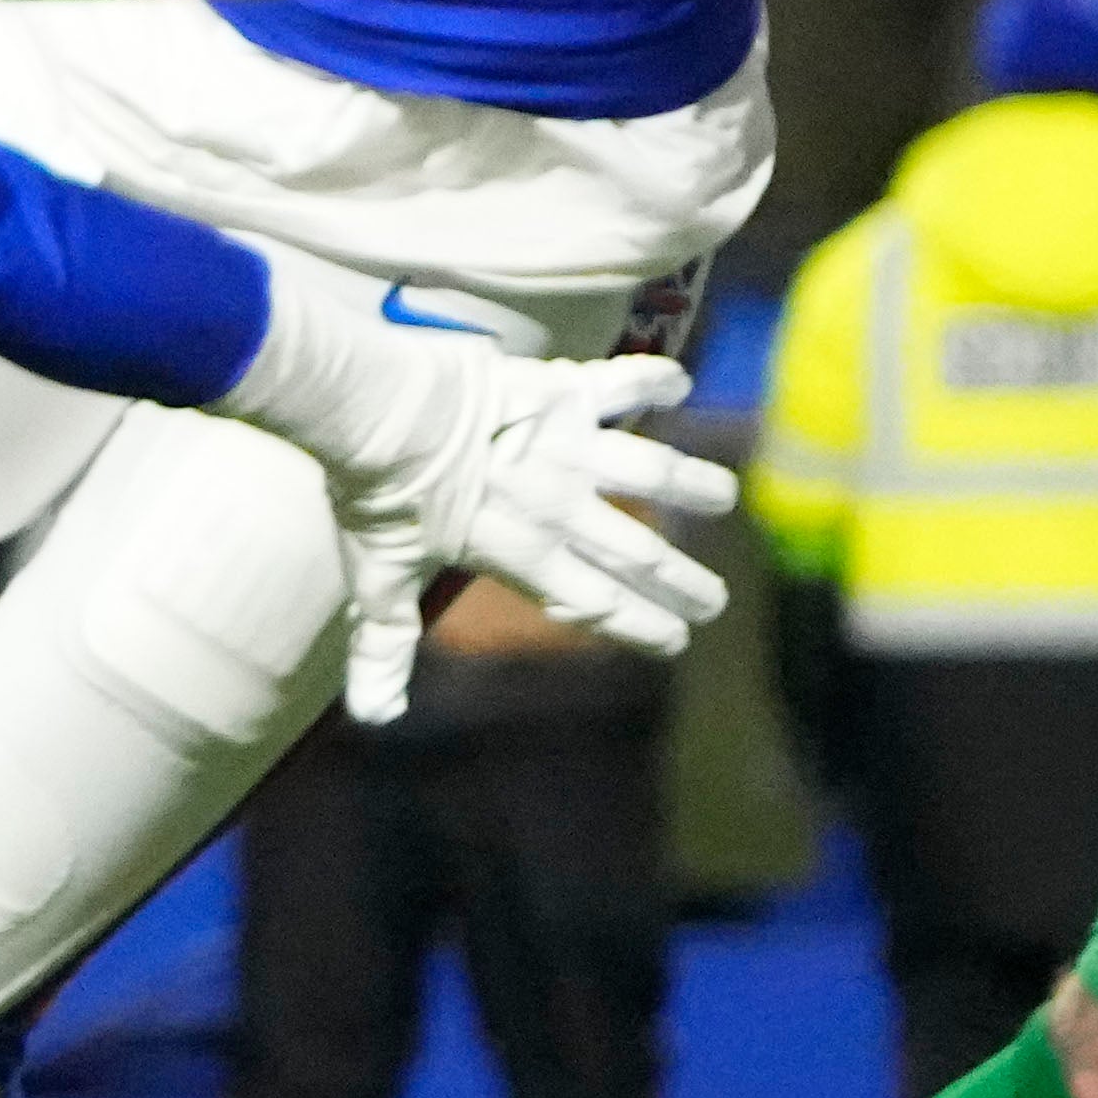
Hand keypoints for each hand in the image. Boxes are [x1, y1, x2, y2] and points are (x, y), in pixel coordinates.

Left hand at [231, 280, 736, 717]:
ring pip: (651, 470)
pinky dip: (652, 380)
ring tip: (724, 498)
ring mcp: (567, 447)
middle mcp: (560, 507)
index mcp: (524, 555)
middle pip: (637, 552)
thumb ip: (385, 646)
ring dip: (693, 485)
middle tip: (717, 599)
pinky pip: (621, 383)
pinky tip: (680, 384)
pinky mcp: (562, 391)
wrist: (378, 410)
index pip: (596, 601)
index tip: (677, 643)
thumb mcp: (379, 577)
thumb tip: (374, 717)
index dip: (642, 626)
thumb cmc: (376, 496)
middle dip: (683, 581)